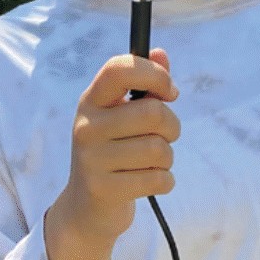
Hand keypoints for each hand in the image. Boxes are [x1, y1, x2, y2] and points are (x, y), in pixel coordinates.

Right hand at [46, 51, 180, 247]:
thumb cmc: (114, 153)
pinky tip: (149, 181)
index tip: (170, 91)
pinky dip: (164, 181)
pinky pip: (159, 178)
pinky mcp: (105, 188)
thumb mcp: (122, 117)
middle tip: (165, 137)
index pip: (120, 69)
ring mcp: (93, 158)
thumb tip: (161, 52)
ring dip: (168, 158)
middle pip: (154, 113)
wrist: (88, 207)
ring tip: (152, 163)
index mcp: (91, 101)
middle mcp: (87, 125)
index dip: (154, 74)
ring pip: (160, 149)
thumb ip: (144, 86)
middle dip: (172, 127)